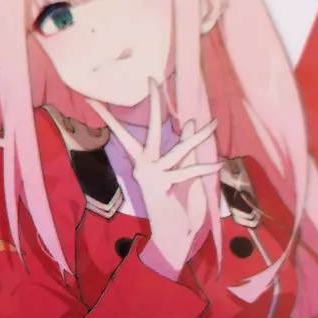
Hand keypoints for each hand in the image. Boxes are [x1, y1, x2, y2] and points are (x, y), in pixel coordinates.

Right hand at [89, 81, 220, 277]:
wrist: (171, 236)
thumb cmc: (176, 206)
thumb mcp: (182, 172)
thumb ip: (184, 147)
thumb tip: (186, 121)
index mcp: (144, 161)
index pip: (128, 133)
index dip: (114, 116)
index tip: (98, 98)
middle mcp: (144, 166)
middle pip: (151, 129)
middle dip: (153, 104)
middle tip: (151, 80)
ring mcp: (153, 176)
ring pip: (178, 150)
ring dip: (199, 137)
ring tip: (213, 123)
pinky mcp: (165, 187)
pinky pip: (189, 173)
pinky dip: (205, 168)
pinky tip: (219, 162)